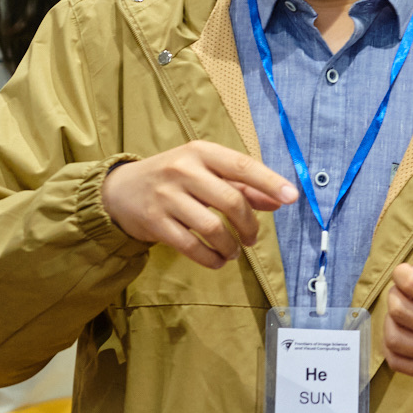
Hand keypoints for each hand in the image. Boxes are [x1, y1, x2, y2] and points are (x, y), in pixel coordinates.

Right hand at [102, 141, 296, 269]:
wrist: (120, 191)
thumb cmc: (173, 178)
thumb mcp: (205, 172)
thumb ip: (242, 185)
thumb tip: (279, 200)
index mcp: (201, 152)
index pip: (243, 166)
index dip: (270, 182)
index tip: (292, 197)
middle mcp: (183, 170)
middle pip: (231, 201)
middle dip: (249, 225)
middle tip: (252, 239)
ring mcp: (167, 196)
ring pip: (212, 228)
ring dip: (230, 246)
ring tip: (234, 251)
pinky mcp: (155, 222)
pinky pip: (191, 246)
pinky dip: (211, 258)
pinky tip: (218, 260)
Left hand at [385, 245, 412, 379]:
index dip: (402, 272)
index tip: (408, 272)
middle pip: (399, 309)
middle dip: (396, 292)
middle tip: (407, 289)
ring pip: (394, 337)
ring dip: (390, 318)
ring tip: (403, 310)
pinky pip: (398, 362)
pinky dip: (391, 345)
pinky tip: (403, 331)